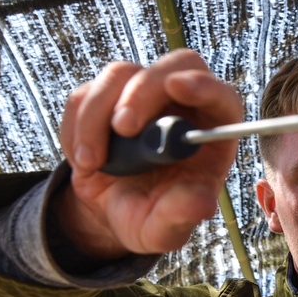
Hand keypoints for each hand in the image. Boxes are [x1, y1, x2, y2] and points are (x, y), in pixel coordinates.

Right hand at [56, 49, 242, 256]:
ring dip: (97, 116)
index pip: (222, 96)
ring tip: (91, 163)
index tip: (178, 86)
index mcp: (213, 133)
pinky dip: (75, 128)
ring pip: (121, 75)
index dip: (205, 85)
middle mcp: (183, 105)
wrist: (114, 214)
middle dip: (144, 90)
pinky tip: (84, 161)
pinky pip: (84, 95)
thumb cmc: (153, 218)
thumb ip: (181, 216)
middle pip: (173, 66)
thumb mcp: (166, 230)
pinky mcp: (107, 97)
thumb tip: (201, 203)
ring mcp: (144, 95)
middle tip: (124, 128)